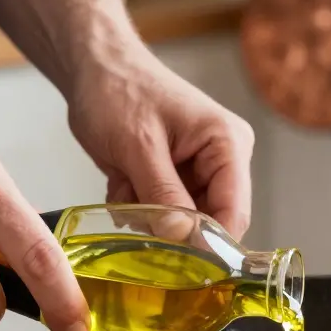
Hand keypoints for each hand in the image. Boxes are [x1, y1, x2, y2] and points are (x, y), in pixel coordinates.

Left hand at [66, 41, 254, 239]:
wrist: (95, 67)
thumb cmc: (118, 90)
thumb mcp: (137, 145)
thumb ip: (163, 194)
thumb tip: (184, 238)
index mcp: (228, 143)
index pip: (234, 212)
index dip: (209, 244)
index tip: (175, 263)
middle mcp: (224, 158)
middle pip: (211, 221)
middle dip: (171, 226)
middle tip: (134, 208)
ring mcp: (202, 168)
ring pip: (185, 222)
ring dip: (149, 215)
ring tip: (125, 184)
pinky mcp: (180, 176)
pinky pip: (167, 213)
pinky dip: (140, 206)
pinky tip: (123, 181)